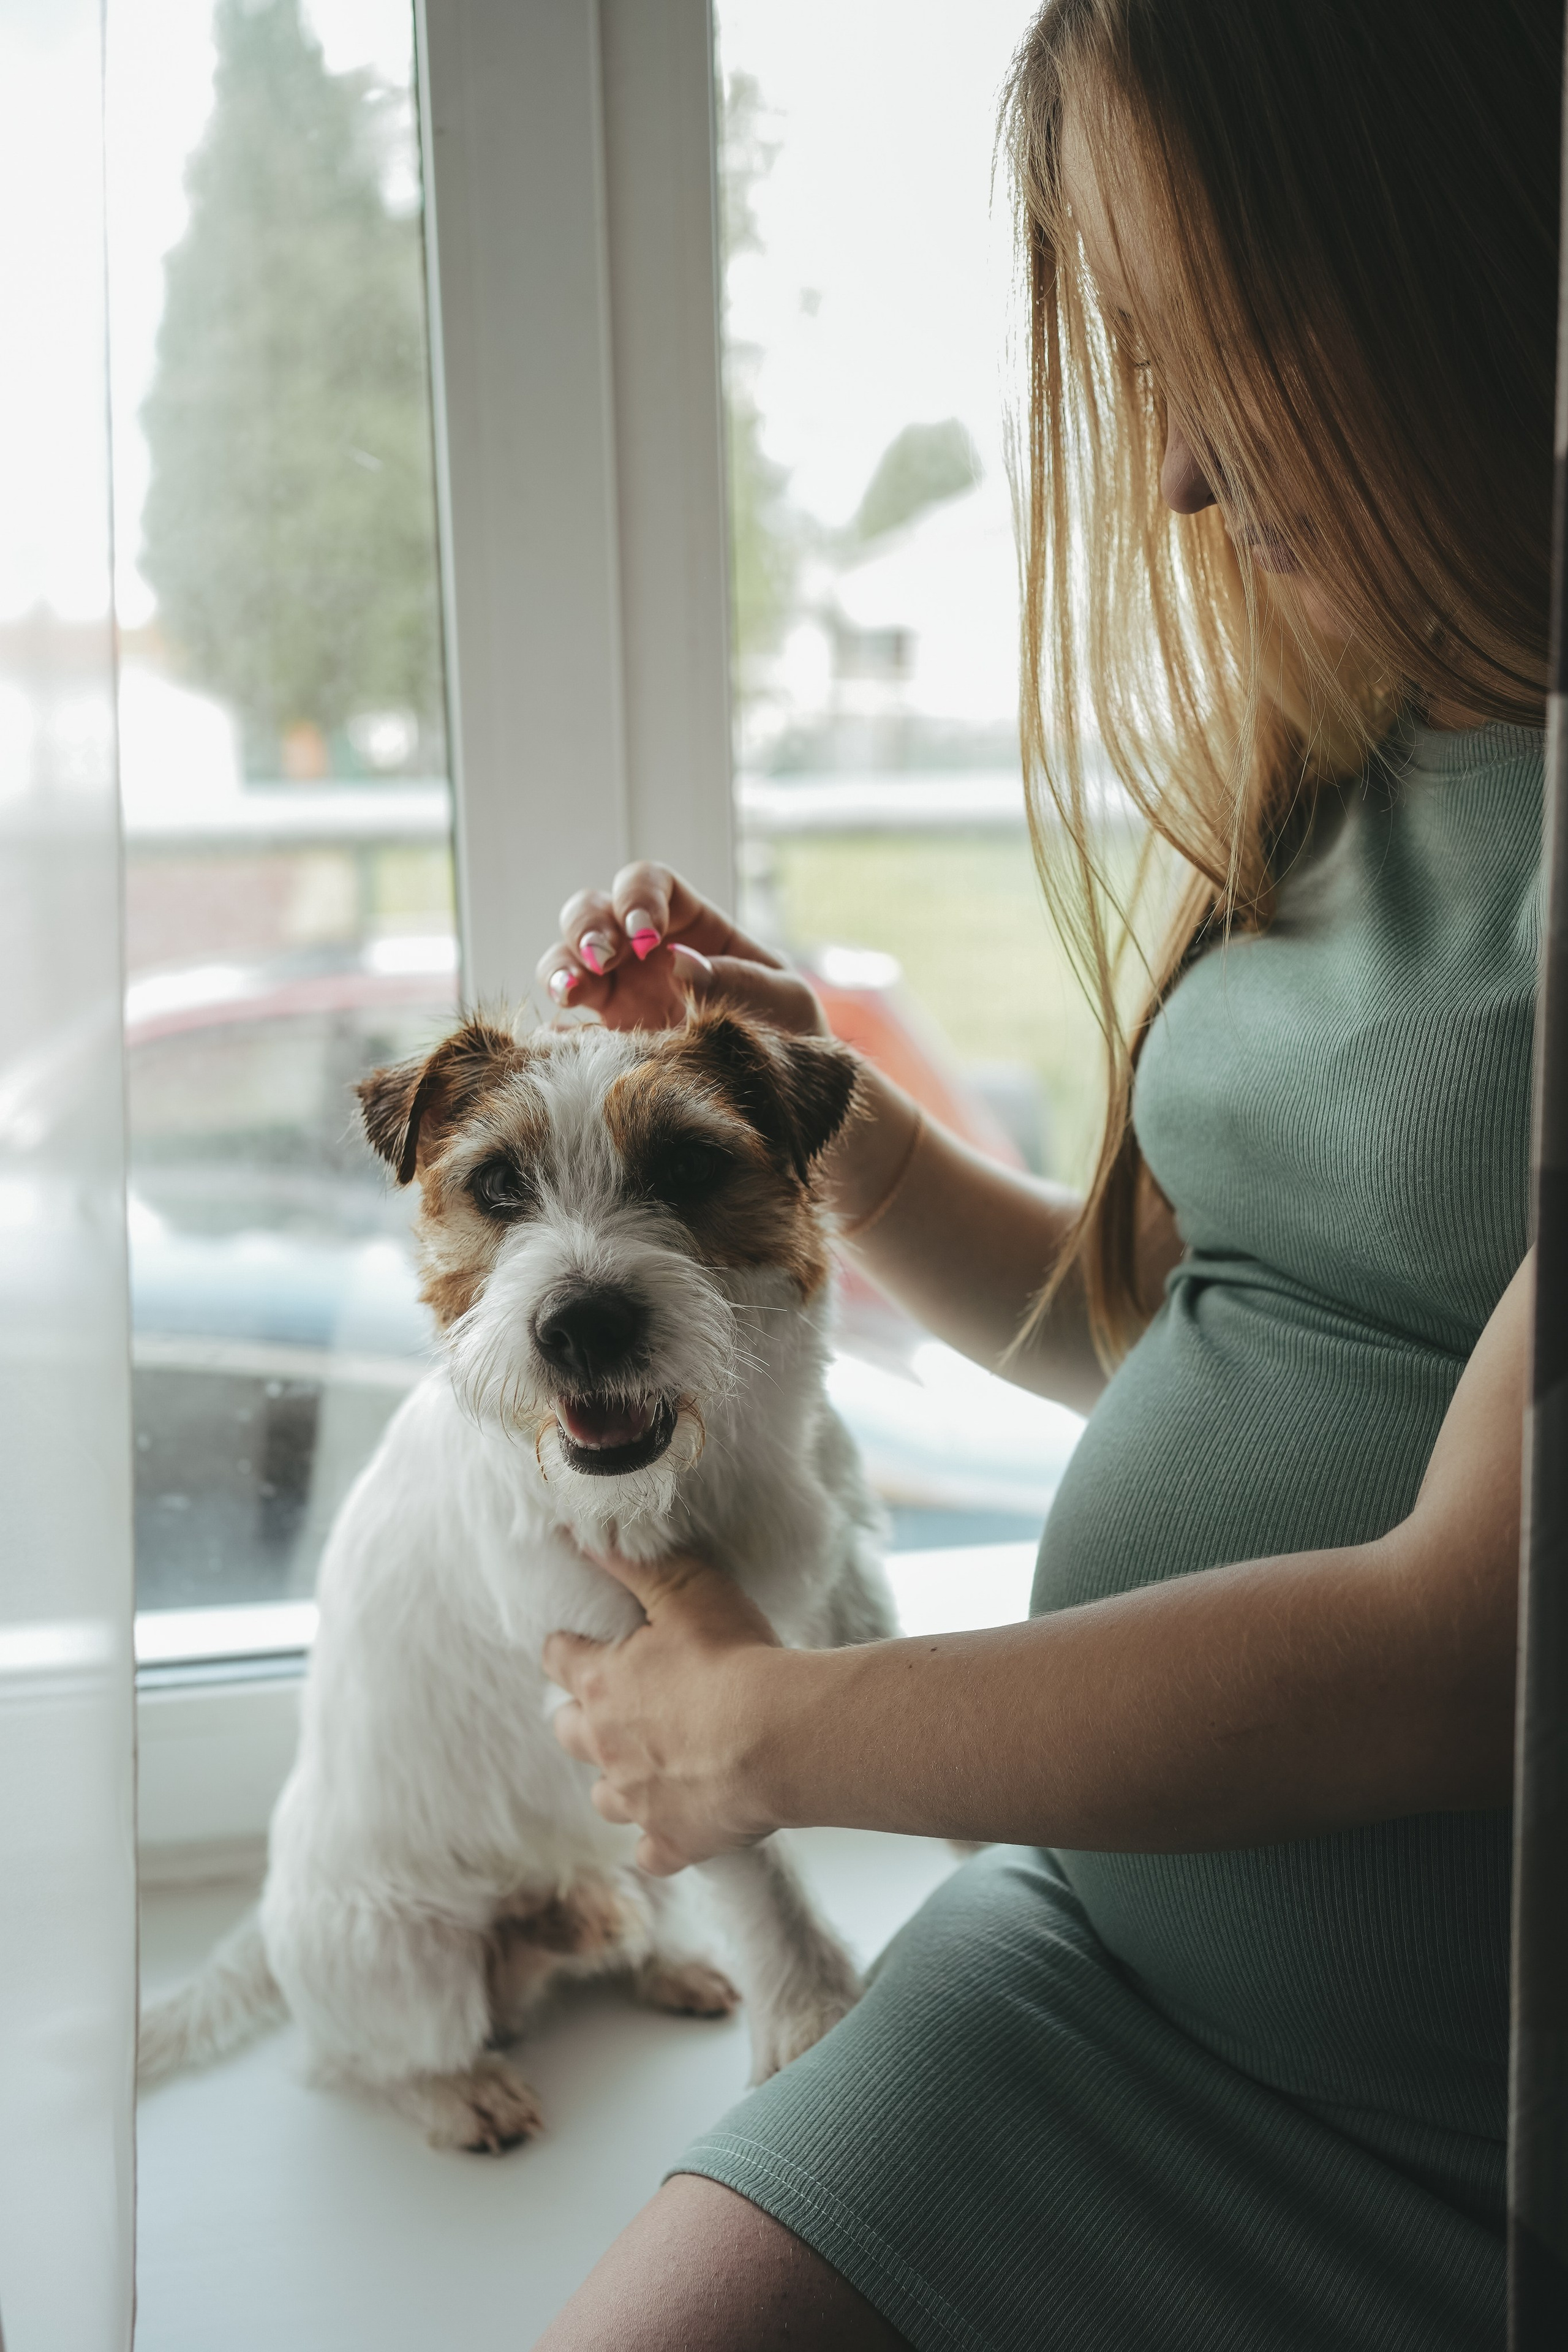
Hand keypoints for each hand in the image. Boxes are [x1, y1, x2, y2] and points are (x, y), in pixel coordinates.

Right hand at [535, 861, 825, 1038]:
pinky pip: (562, 1030)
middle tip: (601, 958)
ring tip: (570, 995)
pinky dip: (554, 1033)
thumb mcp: (786, 1002)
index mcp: (691, 925)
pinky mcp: (604, 1044)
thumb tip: (680, 962)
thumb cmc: (792, 1037)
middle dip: (588, 927)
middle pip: (592, 911)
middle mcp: (644, 953)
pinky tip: (560, 1045)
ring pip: (565, 959)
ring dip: (560, 968)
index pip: (649, 883)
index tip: (648, 937)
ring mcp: (619, 996)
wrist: (782, 1103)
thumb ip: (741, 979)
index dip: (638, 898)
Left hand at [543, 1548, 788, 1874]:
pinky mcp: (674, 1841)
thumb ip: (629, 1562)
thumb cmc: (733, 1658)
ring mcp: (637, 1799)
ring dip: (618, 1780)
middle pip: (568, 1732)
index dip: (568, 1648)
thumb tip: (579, 1534)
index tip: (580, 1643)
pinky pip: (652, 1852)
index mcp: (601, 1682)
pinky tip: (680, 1823)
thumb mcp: (684, 1588)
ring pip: (604, 1796)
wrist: (779, 1737)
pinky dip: (660, 1839)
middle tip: (614, 1705)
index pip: (558, 1659)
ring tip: (648, 1765)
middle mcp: (605, 1745)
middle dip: (582, 1718)